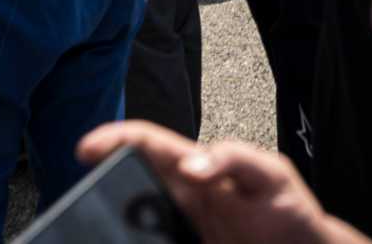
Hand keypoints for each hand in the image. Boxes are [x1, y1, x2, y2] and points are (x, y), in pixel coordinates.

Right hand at [76, 120, 360, 243]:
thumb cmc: (289, 207)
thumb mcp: (270, 173)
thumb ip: (233, 158)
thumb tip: (190, 162)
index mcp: (196, 167)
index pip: (148, 143)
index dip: (115, 138)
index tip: (87, 148)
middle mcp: (179, 196)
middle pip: (129, 180)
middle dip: (101, 180)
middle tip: (82, 193)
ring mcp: (176, 228)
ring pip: (131, 217)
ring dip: (112, 216)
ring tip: (92, 219)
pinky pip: (148, 243)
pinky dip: (129, 241)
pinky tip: (118, 243)